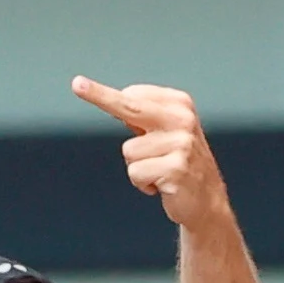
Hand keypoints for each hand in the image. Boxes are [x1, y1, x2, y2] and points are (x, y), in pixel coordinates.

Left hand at [76, 77, 229, 231]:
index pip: (133, 94)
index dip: (106, 97)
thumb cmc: (178, 162)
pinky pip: (135, 173)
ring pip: (128, 152)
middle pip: (130, 107)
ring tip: (160, 171)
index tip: (80, 85)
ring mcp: (181, 144)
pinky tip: (162, 186)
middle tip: (76, 84)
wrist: (207, 198)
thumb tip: (113, 99)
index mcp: (179, 104)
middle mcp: (182, 119)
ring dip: (137, 167)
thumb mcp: (164, 132)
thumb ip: (141, 117)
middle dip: (100, 96)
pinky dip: (142, 184)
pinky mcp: (176, 168)